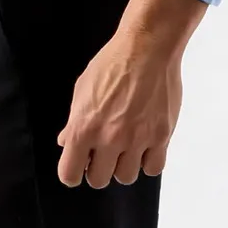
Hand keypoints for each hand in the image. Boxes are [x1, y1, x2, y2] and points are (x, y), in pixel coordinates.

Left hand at [56, 24, 182, 188]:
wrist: (146, 47)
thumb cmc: (112, 62)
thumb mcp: (82, 88)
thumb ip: (74, 120)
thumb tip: (66, 142)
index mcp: (84, 126)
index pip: (69, 174)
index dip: (72, 171)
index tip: (79, 163)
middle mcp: (109, 138)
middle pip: (99, 180)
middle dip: (98, 167)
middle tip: (103, 151)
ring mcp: (137, 139)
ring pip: (126, 177)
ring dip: (124, 164)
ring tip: (126, 143)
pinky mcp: (160, 136)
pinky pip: (152, 168)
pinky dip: (147, 160)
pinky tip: (144, 143)